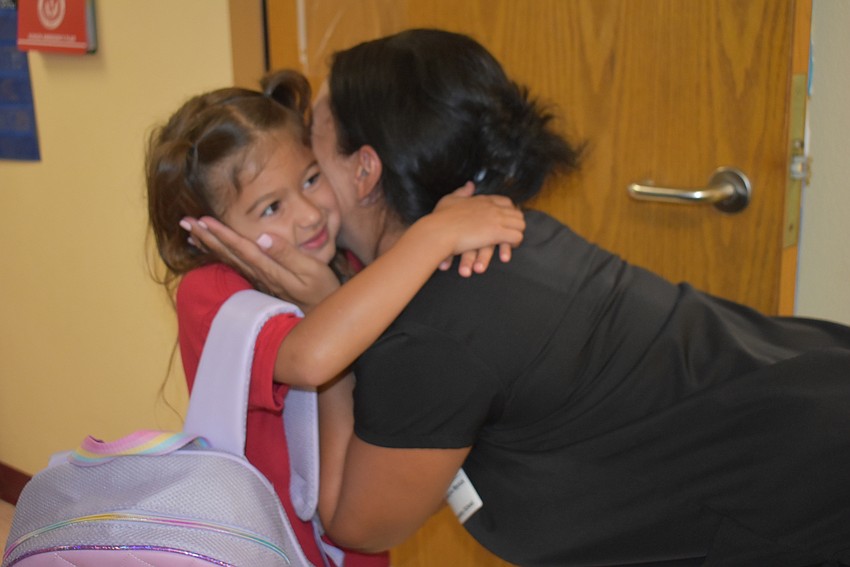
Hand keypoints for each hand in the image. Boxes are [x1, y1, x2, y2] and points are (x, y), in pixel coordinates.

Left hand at [180, 216, 339, 310]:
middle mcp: (260, 275)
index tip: (203, 220)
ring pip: (229, 260)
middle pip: (228, 253)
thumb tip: (262, 237)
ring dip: (210, 245)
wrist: (325, 319)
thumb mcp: (312, 270)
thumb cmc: (324, 291)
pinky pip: (236, 267)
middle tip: (185, 221)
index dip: (221, 233)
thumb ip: (287, 254)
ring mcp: (260, 281)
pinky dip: (221, 256)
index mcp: (270, 269)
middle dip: (207, 236)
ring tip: (191, 233)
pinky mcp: (263, 284)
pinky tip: (213, 250)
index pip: (241, 247)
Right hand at [430, 183, 524, 276]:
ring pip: (521, 224)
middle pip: (517, 213)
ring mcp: (495, 219)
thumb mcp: (450, 199)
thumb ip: (462, 192)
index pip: (506, 202)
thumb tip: (470, 184)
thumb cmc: (440, 218)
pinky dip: (516, 243)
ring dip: (517, 233)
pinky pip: (517, 236)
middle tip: (511, 233)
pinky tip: (509, 248)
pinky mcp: (496, 233)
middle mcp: (492, 207)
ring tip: (512, 242)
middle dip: (516, 223)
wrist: (438, 231)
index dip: (509, 211)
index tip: (506, 220)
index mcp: (482, 199)